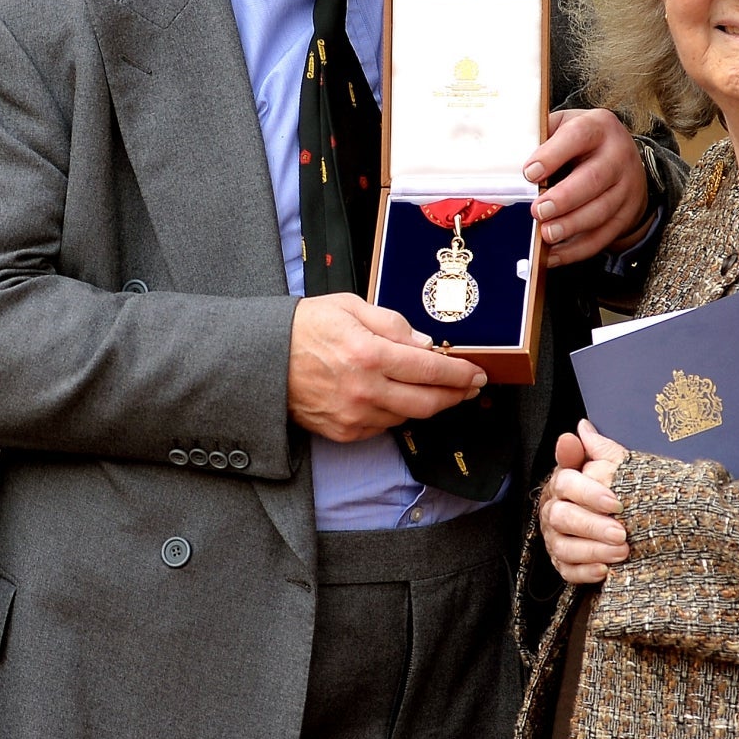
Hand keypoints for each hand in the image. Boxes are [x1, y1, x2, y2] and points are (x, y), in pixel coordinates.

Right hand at [287, 294, 486, 443]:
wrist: (261, 359)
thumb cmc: (303, 327)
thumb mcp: (349, 307)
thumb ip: (393, 324)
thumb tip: (426, 345)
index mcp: (369, 353)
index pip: (431, 369)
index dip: (460, 373)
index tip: (477, 372)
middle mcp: (365, 389)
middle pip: (428, 402)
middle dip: (455, 395)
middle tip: (469, 387)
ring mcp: (354, 415)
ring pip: (408, 417)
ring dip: (426, 405)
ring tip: (433, 391)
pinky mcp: (344, 431)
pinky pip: (383, 427)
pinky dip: (396, 414)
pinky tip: (396, 399)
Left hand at [524, 109, 649, 265]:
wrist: (623, 158)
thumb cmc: (582, 143)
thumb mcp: (564, 127)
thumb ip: (540, 139)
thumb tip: (505, 162)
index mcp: (598, 127)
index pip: (578, 136)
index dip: (553, 155)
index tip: (529, 173)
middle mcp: (617, 156)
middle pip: (594, 179)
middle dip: (564, 198)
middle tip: (538, 210)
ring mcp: (627, 187)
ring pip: (600, 211)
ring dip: (571, 226)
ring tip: (546, 234)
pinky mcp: (626, 214)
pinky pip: (603, 236)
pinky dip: (577, 249)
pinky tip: (554, 255)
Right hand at [540, 420, 629, 583]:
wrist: (619, 522)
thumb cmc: (611, 491)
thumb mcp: (608, 467)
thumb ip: (596, 449)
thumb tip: (582, 427)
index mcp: (562, 485)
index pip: (565, 483)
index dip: (589, 492)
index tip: (616, 503)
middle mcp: (552, 511)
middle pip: (562, 517)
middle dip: (593, 526)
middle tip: (621, 532)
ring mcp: (555, 539)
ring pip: (564, 547)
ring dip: (592, 550)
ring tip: (621, 552)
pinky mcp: (562, 563)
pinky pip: (567, 571)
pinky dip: (584, 572)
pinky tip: (604, 571)